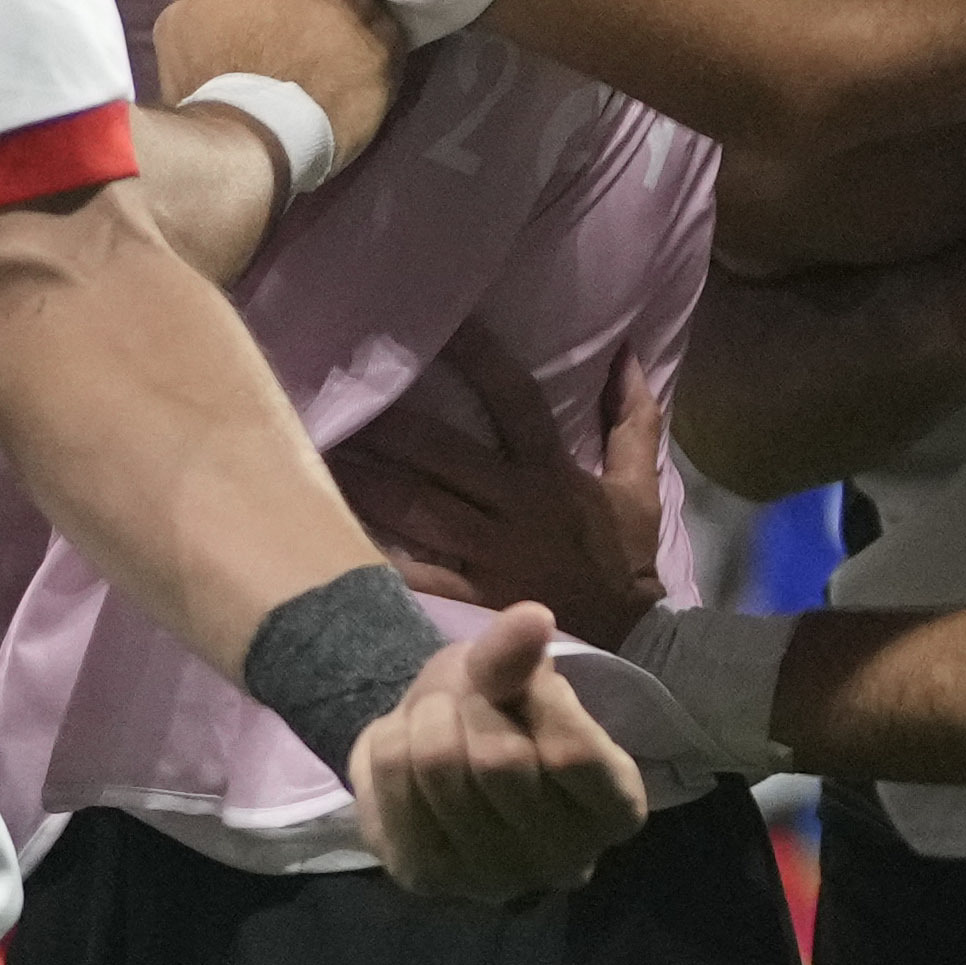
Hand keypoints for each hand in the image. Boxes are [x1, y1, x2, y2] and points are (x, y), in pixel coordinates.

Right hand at [150, 0, 403, 183]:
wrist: (251, 138)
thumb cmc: (206, 82)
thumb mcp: (174, 30)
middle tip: (294, 30)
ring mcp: (354, 11)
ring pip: (356, 1)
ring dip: (344, 19)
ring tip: (331, 54)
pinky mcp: (383, 50)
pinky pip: (387, 35)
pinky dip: (373, 47)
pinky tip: (359, 68)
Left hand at [336, 356, 673, 639]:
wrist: (633, 640)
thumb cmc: (626, 556)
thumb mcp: (640, 484)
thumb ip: (633, 417)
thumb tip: (628, 353)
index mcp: (550, 471)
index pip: (516, 399)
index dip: (483, 359)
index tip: (445, 324)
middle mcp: (514, 505)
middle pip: (445, 454)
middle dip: (393, 427)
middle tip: (344, 397)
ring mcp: (490, 552)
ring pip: (421, 509)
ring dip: (372, 483)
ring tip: (325, 457)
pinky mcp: (475, 594)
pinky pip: (423, 576)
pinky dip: (384, 561)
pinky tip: (339, 540)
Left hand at [343, 598, 650, 904]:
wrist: (438, 758)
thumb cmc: (503, 717)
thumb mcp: (520, 675)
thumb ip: (524, 656)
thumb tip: (533, 618)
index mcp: (614, 813)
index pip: (572, 753)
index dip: (537, 695)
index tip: (526, 677)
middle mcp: (562, 862)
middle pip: (499, 760)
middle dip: (473, 702)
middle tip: (471, 699)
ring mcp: (492, 880)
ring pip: (439, 764)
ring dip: (427, 716)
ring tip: (438, 720)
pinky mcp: (425, 877)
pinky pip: (390, 776)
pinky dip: (388, 739)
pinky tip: (406, 750)